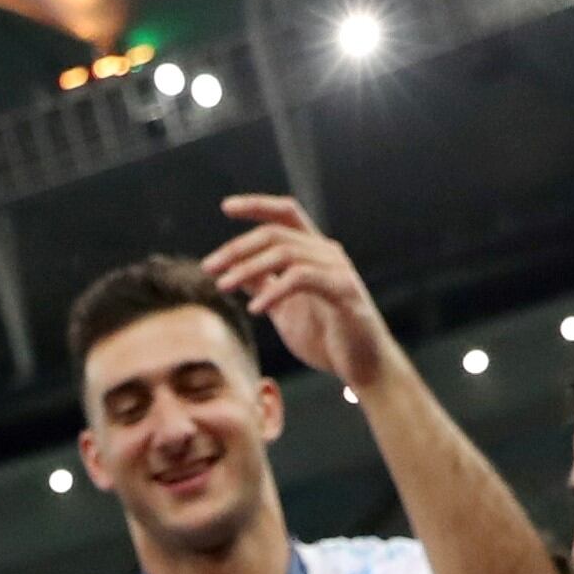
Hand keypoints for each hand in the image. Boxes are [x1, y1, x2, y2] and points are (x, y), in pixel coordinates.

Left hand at [203, 194, 398, 390]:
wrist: (364, 367)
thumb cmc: (327, 339)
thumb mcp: (285, 310)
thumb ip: (264, 287)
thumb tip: (235, 271)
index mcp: (314, 252)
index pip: (285, 213)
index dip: (257, 205)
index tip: (226, 207)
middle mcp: (327, 252)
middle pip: (276, 232)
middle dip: (238, 248)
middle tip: (209, 267)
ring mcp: (337, 269)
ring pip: (285, 252)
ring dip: (248, 268)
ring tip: (223, 285)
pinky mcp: (343, 290)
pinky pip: (301, 278)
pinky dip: (274, 290)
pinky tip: (256, 308)